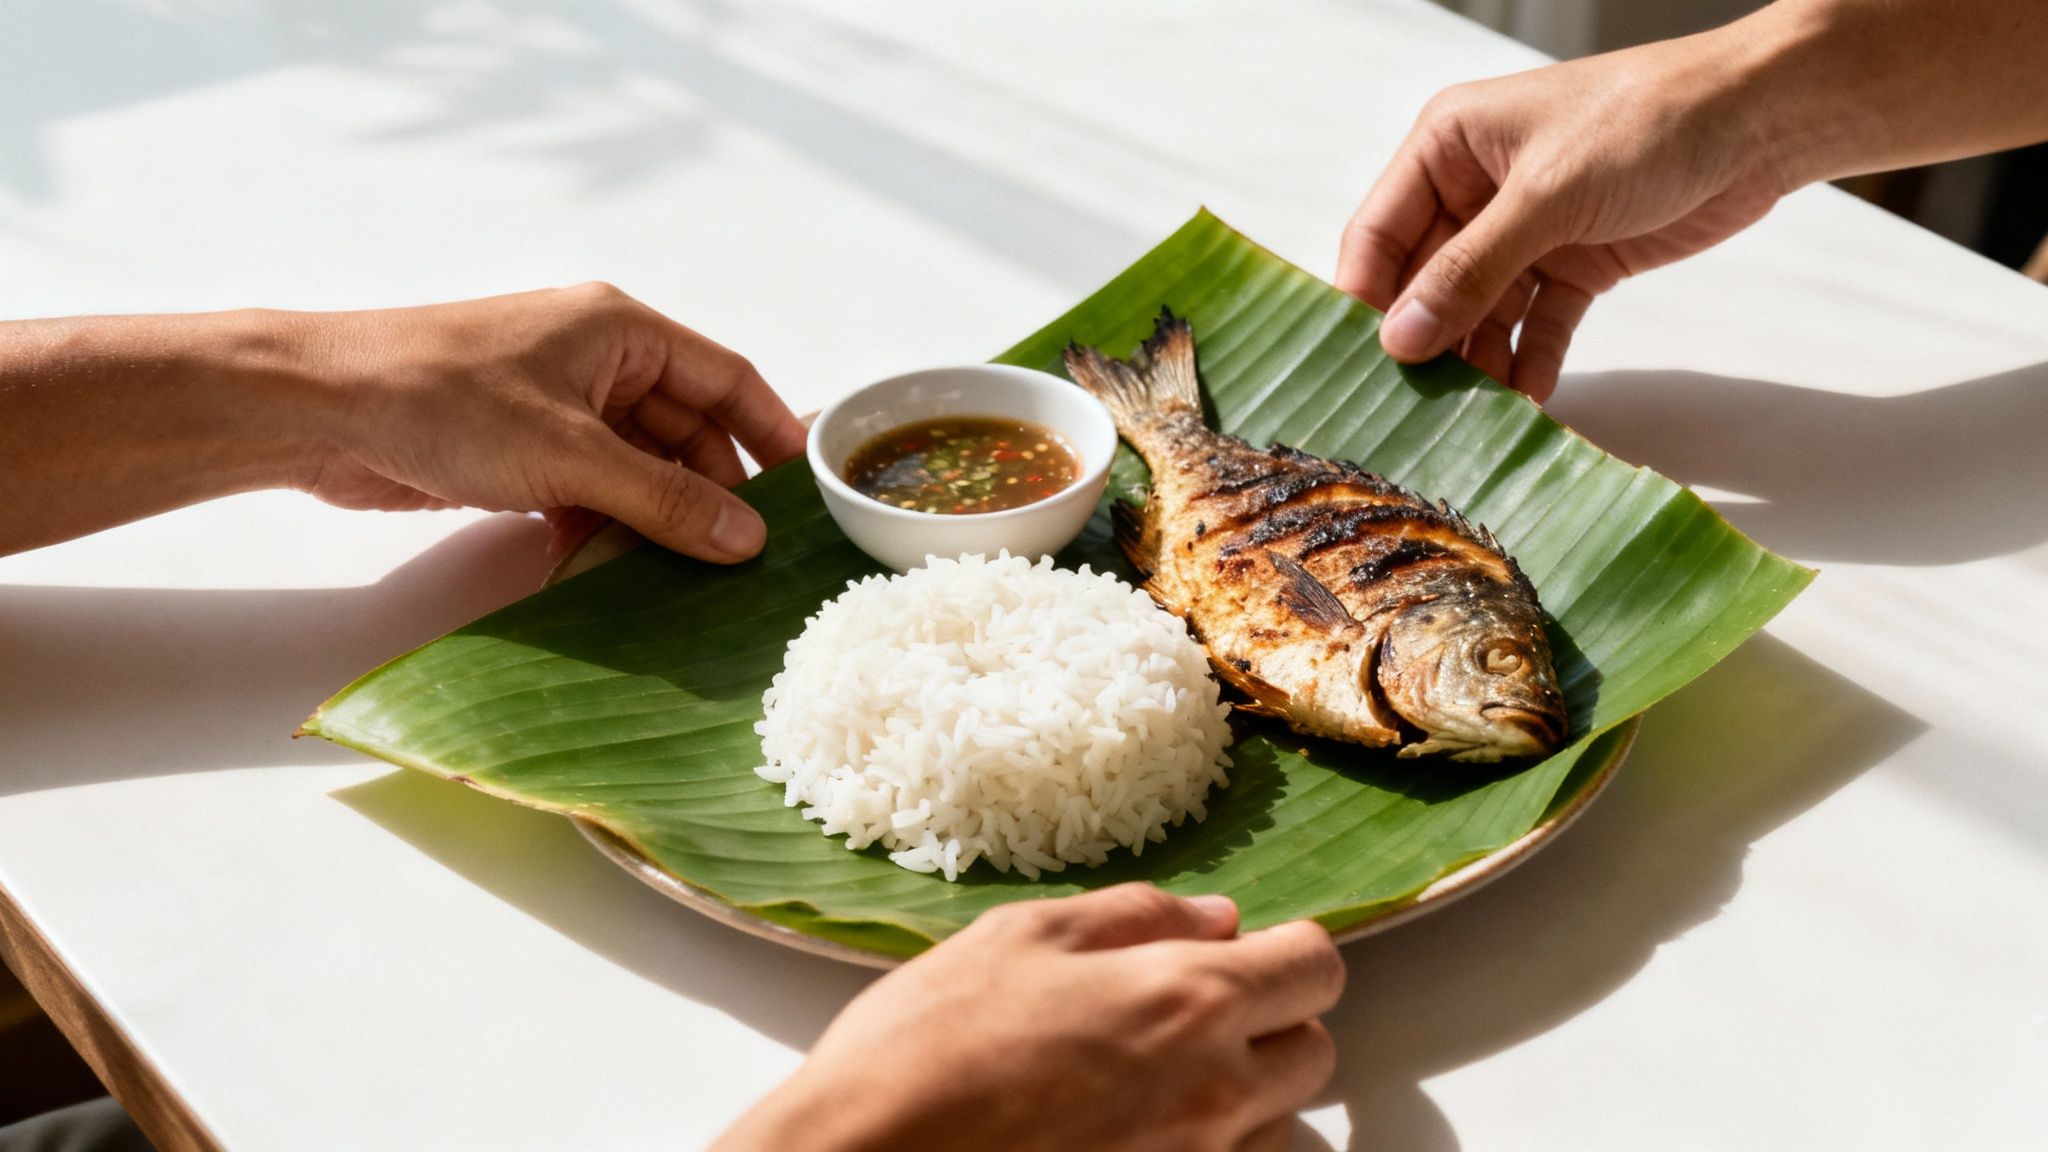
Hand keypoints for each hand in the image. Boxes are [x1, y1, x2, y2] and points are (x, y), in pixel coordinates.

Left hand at [302, 283, 804, 560]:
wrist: (318, 409)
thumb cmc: (440, 397)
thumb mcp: (570, 454)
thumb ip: (664, 500)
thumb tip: (746, 540)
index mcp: (622, 330)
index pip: (727, 379)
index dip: (773, 434)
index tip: (808, 493)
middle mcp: (598, 362)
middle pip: (686, 432)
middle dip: (710, 494)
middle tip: (740, 560)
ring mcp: (558, 407)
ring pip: (638, 469)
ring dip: (653, 520)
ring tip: (679, 577)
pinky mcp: (521, 450)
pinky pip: (590, 491)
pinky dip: (600, 527)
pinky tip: (597, 566)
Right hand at [715, 885, 1345, 1151]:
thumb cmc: (927, 1043)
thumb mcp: (1021, 936)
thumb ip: (1135, 918)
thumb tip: (1219, 918)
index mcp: (1187, 1001)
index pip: (1317, 966)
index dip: (1284, 951)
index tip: (1239, 952)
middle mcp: (1215, 1094)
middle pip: (1314, 1053)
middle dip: (1271, 1023)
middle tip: (1187, 1013)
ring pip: (1279, 1128)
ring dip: (1244, 1098)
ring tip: (1151, 1081)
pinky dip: (1205, 1149)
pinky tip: (1133, 1131)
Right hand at [1336, 33, 1787, 400]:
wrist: (1761, 122)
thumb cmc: (1647, 123)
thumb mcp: (1547, 196)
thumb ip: (1470, 270)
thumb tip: (1401, 339)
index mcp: (1448, 147)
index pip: (1379, 232)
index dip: (1365, 298)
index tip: (1359, 363)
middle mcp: (1475, 190)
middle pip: (1425, 282)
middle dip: (1424, 342)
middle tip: (1412, 408)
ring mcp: (1524, 231)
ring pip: (1479, 312)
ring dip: (1476, 362)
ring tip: (1469, 418)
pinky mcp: (1573, 264)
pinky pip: (1535, 325)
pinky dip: (1530, 362)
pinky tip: (1527, 403)